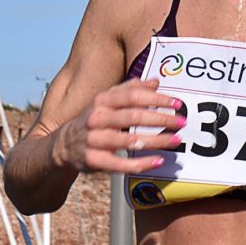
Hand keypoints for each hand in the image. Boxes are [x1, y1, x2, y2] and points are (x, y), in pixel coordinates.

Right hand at [53, 78, 183, 173]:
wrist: (63, 144)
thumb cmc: (94, 119)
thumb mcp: (107, 100)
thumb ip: (131, 89)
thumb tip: (155, 81)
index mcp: (103, 100)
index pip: (132, 96)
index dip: (156, 98)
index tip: (177, 103)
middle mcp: (97, 118)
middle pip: (133, 116)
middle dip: (160, 119)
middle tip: (182, 122)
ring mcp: (94, 139)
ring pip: (128, 140)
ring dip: (155, 140)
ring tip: (175, 141)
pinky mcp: (93, 160)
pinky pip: (120, 164)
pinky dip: (140, 164)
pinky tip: (158, 161)